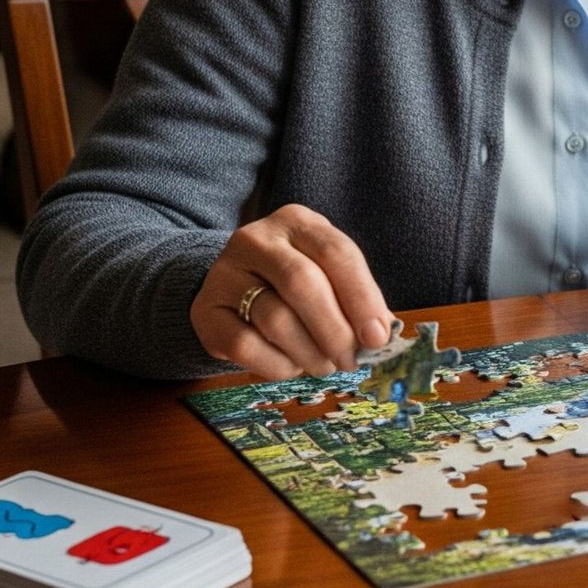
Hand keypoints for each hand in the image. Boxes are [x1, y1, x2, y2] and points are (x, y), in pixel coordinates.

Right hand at [190, 204, 391, 379]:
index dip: (361, 297)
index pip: (335, 253)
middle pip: (303, 284)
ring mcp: (225, 272)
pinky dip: (277, 364)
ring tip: (325, 365)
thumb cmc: (294, 284)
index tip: (378, 336)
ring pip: (275, 319)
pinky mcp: (205, 311)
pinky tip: (291, 365)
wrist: (233, 288)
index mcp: (297, 222)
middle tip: (351, 361)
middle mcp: (257, 239)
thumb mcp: (328, 276)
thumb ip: (355, 300)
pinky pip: (246, 345)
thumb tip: (382, 335)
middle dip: (335, 330)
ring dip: (309, 352)